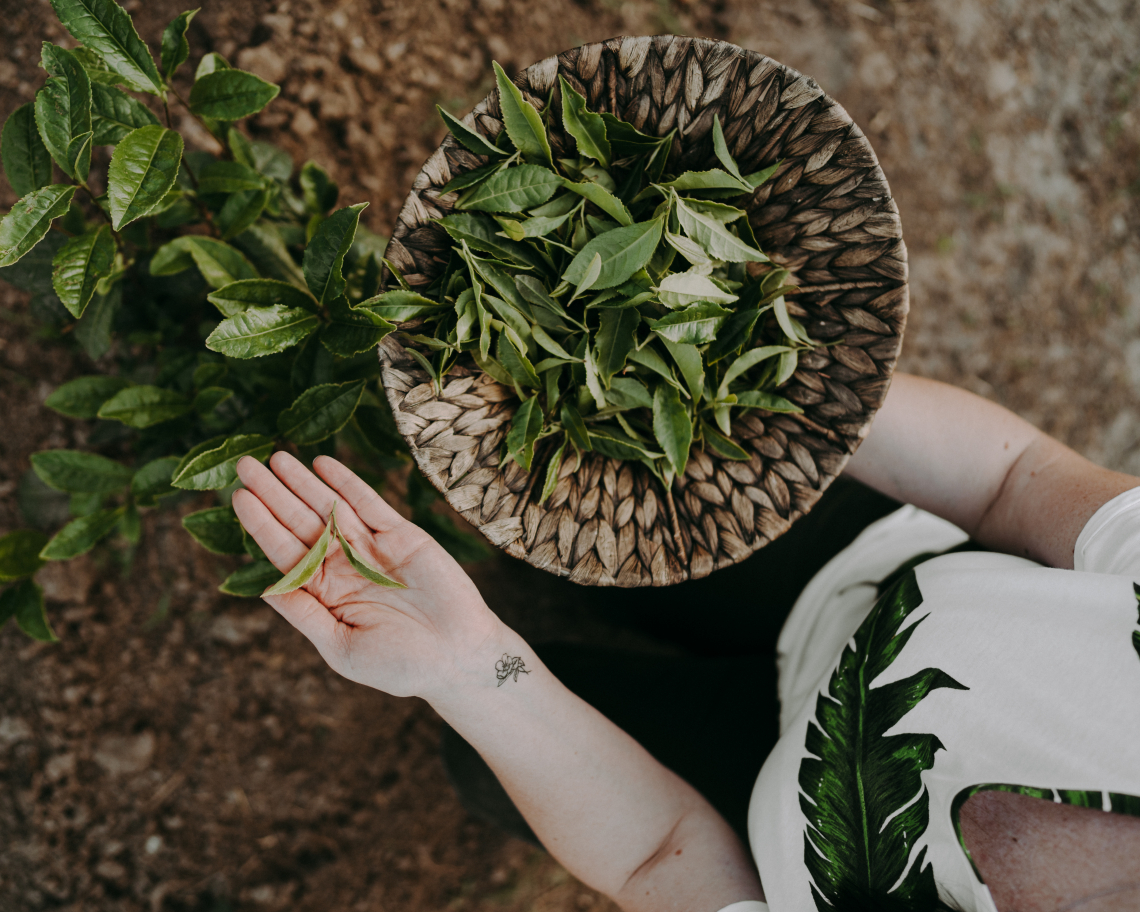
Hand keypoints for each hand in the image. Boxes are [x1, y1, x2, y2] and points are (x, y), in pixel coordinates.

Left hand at [232, 452, 501, 697]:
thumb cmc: (401, 666)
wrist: (459, 657)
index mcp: (325, 594)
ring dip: (303, 482)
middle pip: (301, 523)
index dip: (262, 524)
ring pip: (330, 508)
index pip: (285, 552)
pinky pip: (370, 504)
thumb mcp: (342, 648)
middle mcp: (344, 566)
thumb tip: (265, 589)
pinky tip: (323, 464)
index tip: (240, 498)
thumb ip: (306, 615)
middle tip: (245, 465)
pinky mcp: (403, 536)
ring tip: (276, 457)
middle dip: (274, 493)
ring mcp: (372, 548)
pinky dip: (347, 483)